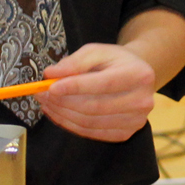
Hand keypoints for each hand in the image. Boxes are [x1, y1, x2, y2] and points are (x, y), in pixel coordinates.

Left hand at [38, 43, 157, 141]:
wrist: (136, 77)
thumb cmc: (114, 62)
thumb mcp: (96, 51)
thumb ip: (74, 61)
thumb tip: (51, 74)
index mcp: (138, 75)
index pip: (102, 84)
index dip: (74, 87)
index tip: (50, 87)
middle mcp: (142, 101)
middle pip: (94, 106)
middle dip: (63, 102)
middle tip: (42, 94)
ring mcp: (135, 121)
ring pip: (89, 122)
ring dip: (62, 114)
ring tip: (47, 103)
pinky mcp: (126, 133)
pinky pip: (91, 133)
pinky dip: (70, 125)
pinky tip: (59, 114)